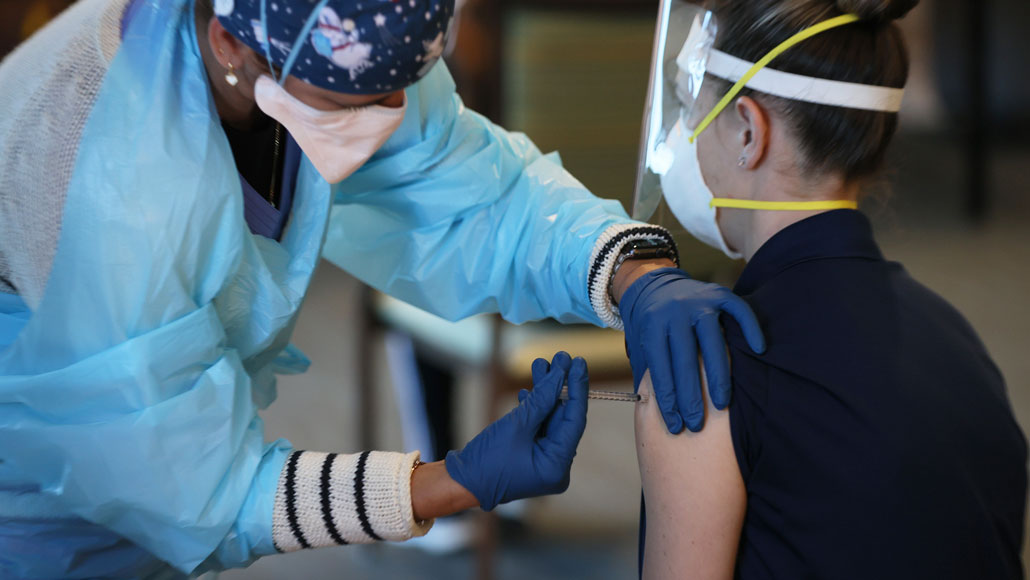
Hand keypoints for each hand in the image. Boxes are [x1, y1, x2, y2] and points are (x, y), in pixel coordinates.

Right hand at [445, 352, 588, 510]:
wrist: (460, 482)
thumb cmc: (487, 459)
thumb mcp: (517, 425)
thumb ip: (542, 398)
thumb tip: (561, 374)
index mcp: (557, 466)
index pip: (575, 420)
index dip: (577, 389)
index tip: (578, 363)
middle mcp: (556, 466)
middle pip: (563, 418)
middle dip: (559, 386)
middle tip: (560, 357)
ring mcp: (544, 462)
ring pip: (550, 419)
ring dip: (544, 393)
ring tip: (540, 364)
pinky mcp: (532, 456)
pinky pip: (539, 428)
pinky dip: (534, 409)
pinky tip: (528, 391)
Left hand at [619, 267, 764, 433]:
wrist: (654, 284)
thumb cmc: (651, 325)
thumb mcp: (641, 343)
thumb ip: (650, 369)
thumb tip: (657, 410)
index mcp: (652, 324)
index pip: (660, 368)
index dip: (667, 399)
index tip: (675, 425)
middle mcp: (674, 311)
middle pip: (685, 359)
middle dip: (691, 396)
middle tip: (697, 424)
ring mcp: (698, 301)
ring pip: (712, 342)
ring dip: (718, 376)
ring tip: (722, 404)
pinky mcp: (719, 293)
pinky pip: (739, 311)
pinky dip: (750, 329)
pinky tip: (759, 349)